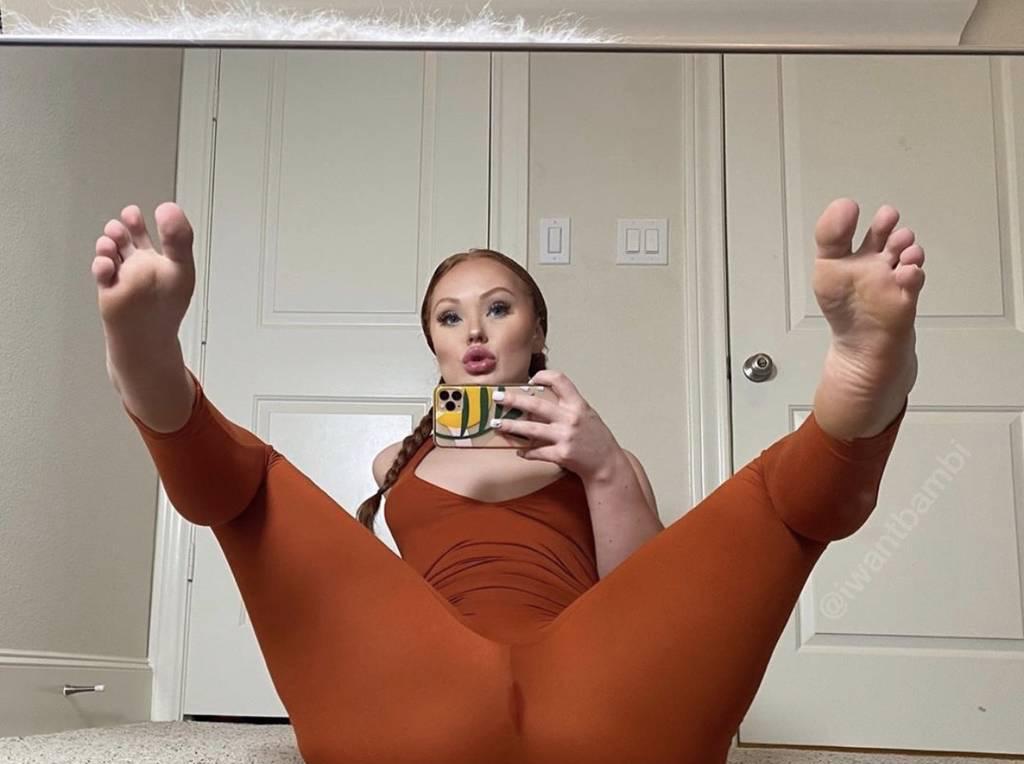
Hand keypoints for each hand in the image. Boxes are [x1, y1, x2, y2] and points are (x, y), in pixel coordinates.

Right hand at [92, 202, 195, 343]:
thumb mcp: (181, 268)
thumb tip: (169, 208)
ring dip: (109, 241)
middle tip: (127, 220)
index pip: (159, 233)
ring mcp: (123, 274)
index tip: (157, 210)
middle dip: (125, 226)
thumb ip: (179, 238)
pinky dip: (101, 264)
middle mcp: (142, 263)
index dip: (160, 219)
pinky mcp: (108, 286)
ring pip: (112, 249)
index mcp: (163, 259)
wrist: (146, 338)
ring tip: (112, 242)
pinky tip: (107, 264)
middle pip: (129, 236)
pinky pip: (101, 270)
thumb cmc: (167, 307)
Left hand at [492, 369, 622, 482]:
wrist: (607, 463)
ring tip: (497, 424)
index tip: (530, 380)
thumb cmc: (596, 438)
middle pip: (537, 405)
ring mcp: (565, 437)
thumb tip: (538, 399)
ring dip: (511, 426)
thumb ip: (567, 406)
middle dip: (514, 400)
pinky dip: (526, 452)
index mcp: (578, 404)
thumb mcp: (586, 414)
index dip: (543, 376)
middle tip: (498, 397)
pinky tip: (519, 451)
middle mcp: (571, 418)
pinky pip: (538, 452)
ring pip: (532, 429)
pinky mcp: (562, 454)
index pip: (560, 380)